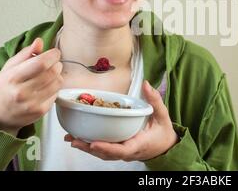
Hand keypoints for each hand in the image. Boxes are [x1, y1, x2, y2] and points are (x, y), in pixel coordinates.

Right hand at [0, 38, 62, 135]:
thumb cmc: (5, 88)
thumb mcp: (9, 68)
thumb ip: (25, 53)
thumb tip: (39, 41)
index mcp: (12, 78)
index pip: (41, 63)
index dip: (52, 55)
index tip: (54, 52)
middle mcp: (21, 92)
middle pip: (52, 72)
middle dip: (57, 63)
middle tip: (53, 63)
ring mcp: (32, 104)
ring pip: (58, 82)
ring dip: (57, 75)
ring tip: (49, 74)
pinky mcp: (40, 111)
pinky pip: (57, 93)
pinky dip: (55, 87)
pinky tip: (46, 87)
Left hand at [64, 80, 178, 160]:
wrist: (166, 147)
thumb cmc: (163, 133)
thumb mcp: (162, 116)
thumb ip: (154, 100)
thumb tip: (146, 84)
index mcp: (139, 144)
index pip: (122, 149)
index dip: (107, 148)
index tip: (94, 144)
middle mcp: (128, 151)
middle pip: (106, 153)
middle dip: (89, 148)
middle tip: (74, 139)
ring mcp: (122, 152)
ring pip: (102, 154)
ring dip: (86, 147)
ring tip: (71, 139)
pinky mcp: (118, 150)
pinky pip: (103, 150)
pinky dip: (90, 146)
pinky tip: (78, 139)